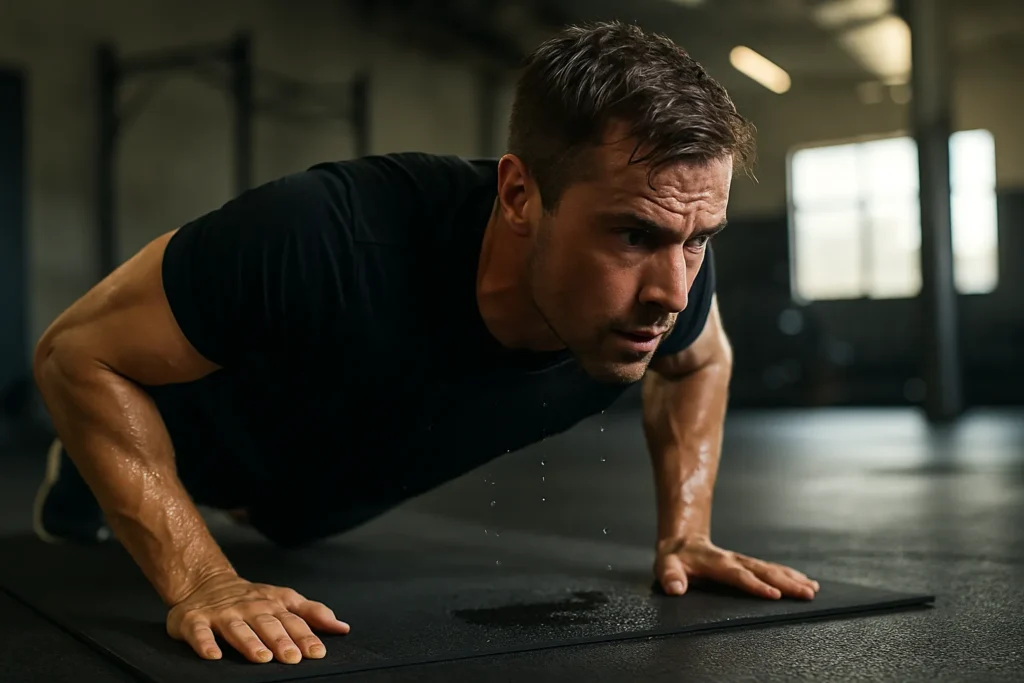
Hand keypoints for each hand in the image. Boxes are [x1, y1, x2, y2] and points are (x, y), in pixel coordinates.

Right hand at [166, 572, 349, 663]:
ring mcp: (223, 615)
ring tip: (262, 657)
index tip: (318, 652)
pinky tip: (213, 656)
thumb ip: (313, 613)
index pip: (293, 621)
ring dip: (250, 643)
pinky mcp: (196, 621)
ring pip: (238, 629)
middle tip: (293, 657)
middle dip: (281, 640)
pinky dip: (205, 644)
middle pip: (268, 625)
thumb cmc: (251, 598)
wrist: (205, 582)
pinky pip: (200, 634)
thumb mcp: (284, 599)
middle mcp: (250, 608)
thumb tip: (343, 628)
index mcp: (273, 605)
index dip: (306, 636)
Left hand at [655, 535, 818, 600]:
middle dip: (786, 583)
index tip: (774, 595)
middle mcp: (734, 560)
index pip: (738, 576)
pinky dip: (790, 575)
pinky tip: (806, 582)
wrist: (681, 542)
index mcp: (717, 563)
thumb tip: (675, 588)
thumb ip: (669, 576)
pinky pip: (772, 569)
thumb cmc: (675, 559)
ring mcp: (743, 561)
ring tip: (812, 589)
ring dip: (792, 578)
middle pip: (763, 571)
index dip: (756, 585)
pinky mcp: (749, 564)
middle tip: (806, 593)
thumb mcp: (665, 566)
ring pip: (772, 569)